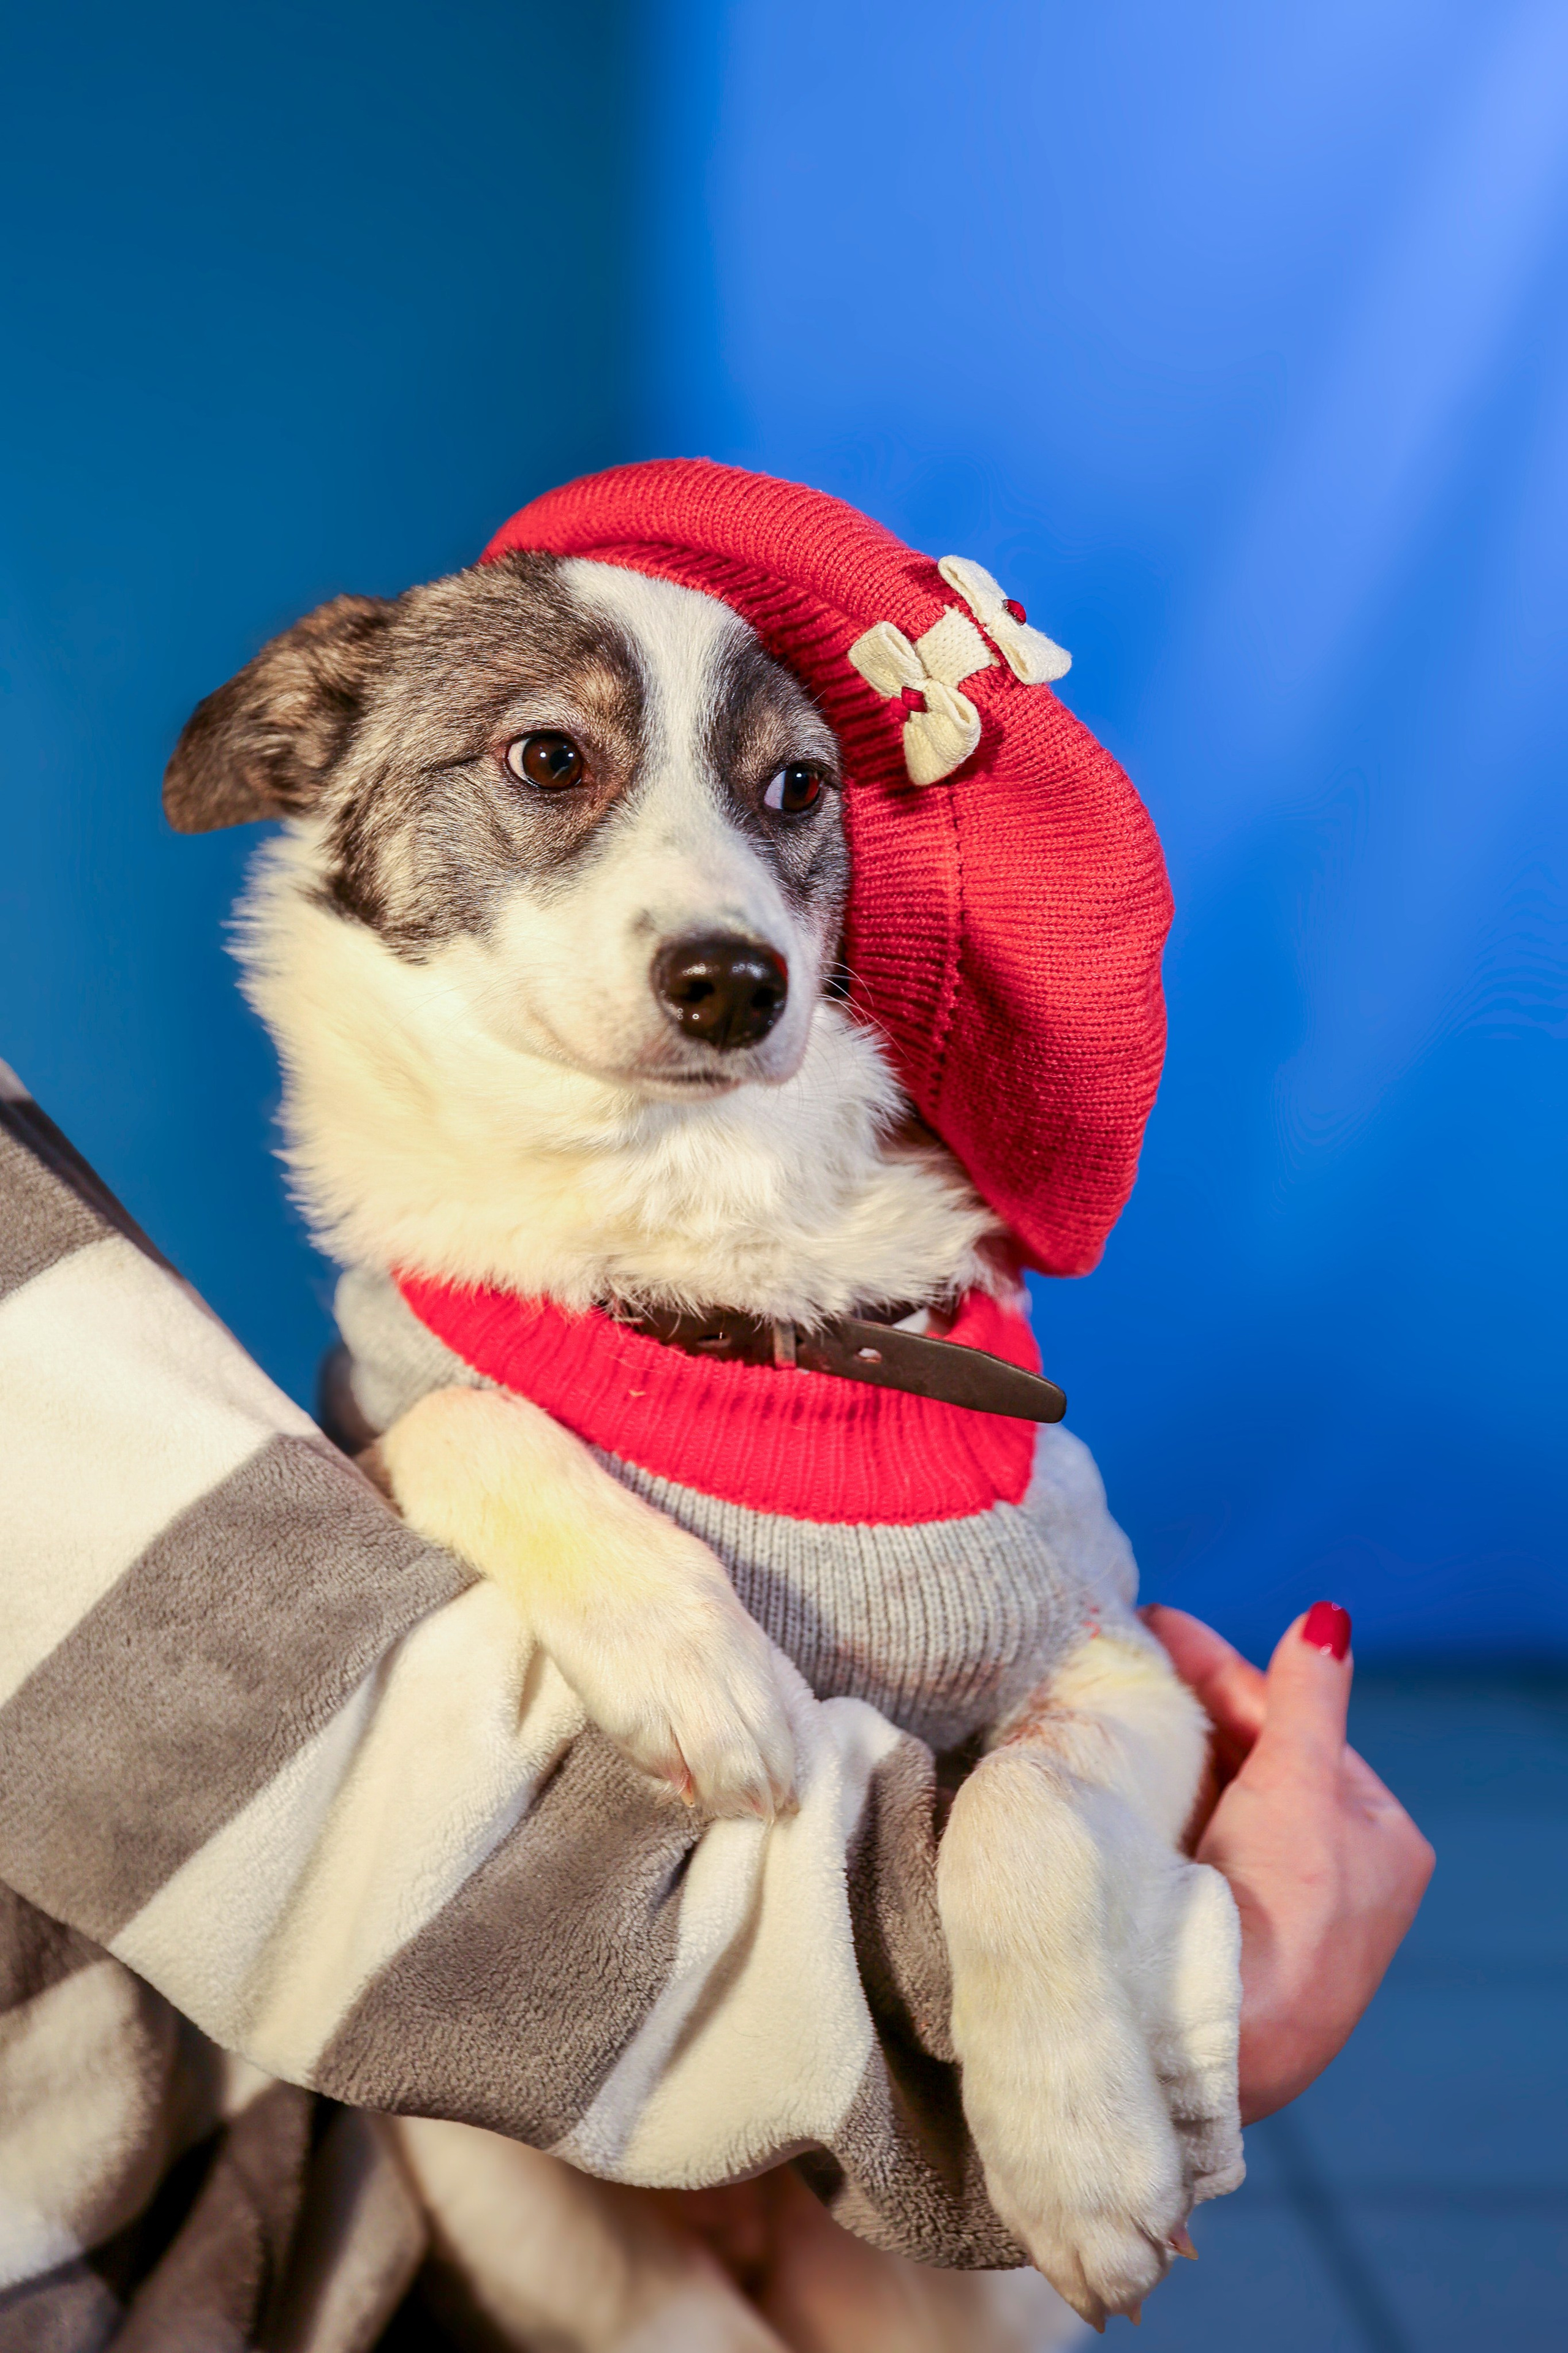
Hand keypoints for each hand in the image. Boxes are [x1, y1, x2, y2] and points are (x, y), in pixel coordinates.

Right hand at [1142, 1602, 1434, 2123]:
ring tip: (1107, 1692)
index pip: (1298, 1727)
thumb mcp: (1300, 1785)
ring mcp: (1276, 1908)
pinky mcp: (1220, 1932)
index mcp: (1380, 1839)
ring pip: (1217, 1799)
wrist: (1226, 2040)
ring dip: (1167, 1748)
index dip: (1226, 1672)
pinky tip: (1114, 1763)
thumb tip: (1328, 1620)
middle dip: (1191, 1706)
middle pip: (1257, 1759)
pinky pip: (1186, 1838)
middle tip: (1124, 1646)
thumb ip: (1306, 1699)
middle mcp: (1338, 1873)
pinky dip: (1155, 1796)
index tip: (1163, 1624)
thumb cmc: (1283, 1910)